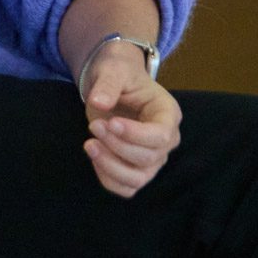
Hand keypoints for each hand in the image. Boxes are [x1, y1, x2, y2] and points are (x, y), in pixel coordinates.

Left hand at [79, 42, 182, 197]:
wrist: (112, 82)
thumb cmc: (118, 74)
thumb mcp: (113, 69)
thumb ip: (107, 84)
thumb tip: (98, 102)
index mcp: (167, 114)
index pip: (161, 135)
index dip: (135, 135)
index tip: (110, 123)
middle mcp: (166, 140)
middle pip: (149, 158)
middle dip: (117, 145)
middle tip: (95, 125)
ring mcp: (152, 157)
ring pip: (138, 179)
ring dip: (110, 166)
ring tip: (90, 144)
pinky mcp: (135, 168)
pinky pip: (126, 187)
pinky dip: (107, 179)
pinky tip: (94, 156)